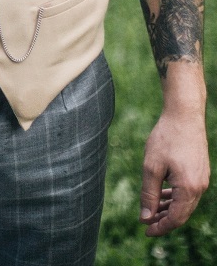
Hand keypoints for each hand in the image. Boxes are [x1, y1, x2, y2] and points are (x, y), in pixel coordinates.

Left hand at [140, 110, 208, 235]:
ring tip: (151, 210)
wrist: (184, 116)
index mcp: (189, 188)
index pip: (176, 218)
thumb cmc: (166, 139)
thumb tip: (146, 217)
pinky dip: (174, 197)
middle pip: (182, 213)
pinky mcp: (200, 172)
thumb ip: (149, 194)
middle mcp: (200, 187)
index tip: (145, 231)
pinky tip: (161, 195)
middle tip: (145, 223)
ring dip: (168, 208)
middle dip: (163, 220)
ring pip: (185, 203)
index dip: (160, 227)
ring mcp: (202, 179)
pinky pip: (187, 192)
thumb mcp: (151, 167)